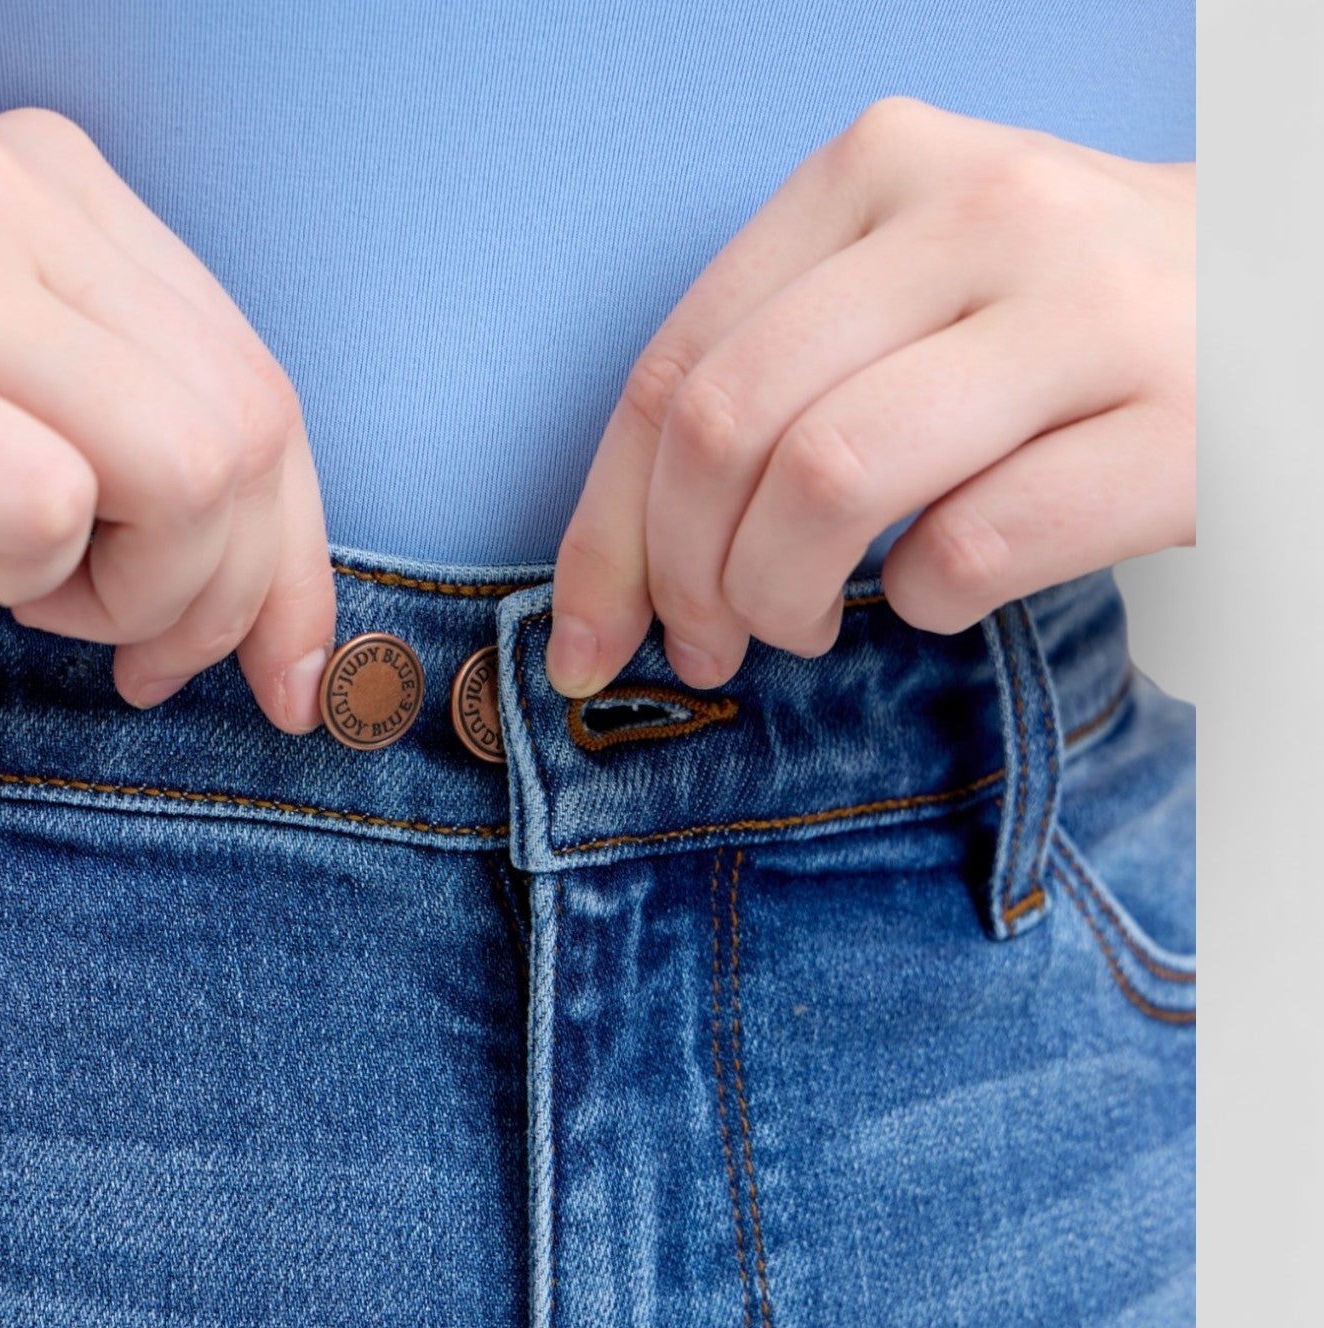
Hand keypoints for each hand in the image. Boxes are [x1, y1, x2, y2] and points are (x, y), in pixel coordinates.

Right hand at [0, 110, 335, 725]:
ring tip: (26, 585)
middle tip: (125, 649)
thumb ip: (168, 480)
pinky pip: (48, 503)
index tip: (292, 683)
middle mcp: (11, 187)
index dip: (298, 565)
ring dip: (125, 592)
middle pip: (250, 437)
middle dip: (217, 599)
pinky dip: (25, 577)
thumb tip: (305, 660)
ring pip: (185, 472)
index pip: (267, 394)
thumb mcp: (26, 427)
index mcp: (63, 189)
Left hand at [546, 99, 1194, 695]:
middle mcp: (979, 211)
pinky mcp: (1175, 428)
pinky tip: (938, 595)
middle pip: (727, 428)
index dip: (604, 532)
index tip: (586, 641)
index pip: (674, 367)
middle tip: (708, 647)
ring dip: (779, 598)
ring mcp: (1087, 311)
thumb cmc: (1062, 318)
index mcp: (880, 168)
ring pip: (828, 482)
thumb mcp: (913, 280)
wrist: (1291, 303)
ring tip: (804, 628)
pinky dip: (921, 606)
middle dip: (679, 579)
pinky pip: (969, 550)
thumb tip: (627, 545)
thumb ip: (779, 363)